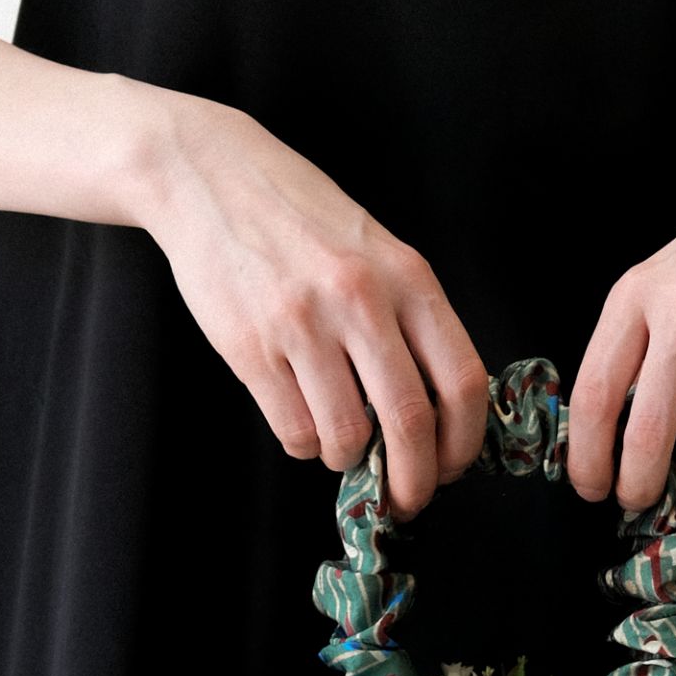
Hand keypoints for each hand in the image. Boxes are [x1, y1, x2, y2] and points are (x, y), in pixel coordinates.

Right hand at [134, 90, 489, 518]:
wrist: (210, 175)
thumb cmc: (301, 217)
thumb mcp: (376, 250)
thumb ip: (409, 319)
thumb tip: (436, 414)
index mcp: (407, 277)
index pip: (463, 381)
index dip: (465, 441)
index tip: (453, 466)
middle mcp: (360, 299)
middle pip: (410, 420)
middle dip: (415, 480)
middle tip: (408, 499)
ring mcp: (302, 324)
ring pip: (346, 434)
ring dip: (349, 459)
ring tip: (342, 445)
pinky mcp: (250, 347)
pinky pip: (293, 429)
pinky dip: (304, 444)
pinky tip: (302, 421)